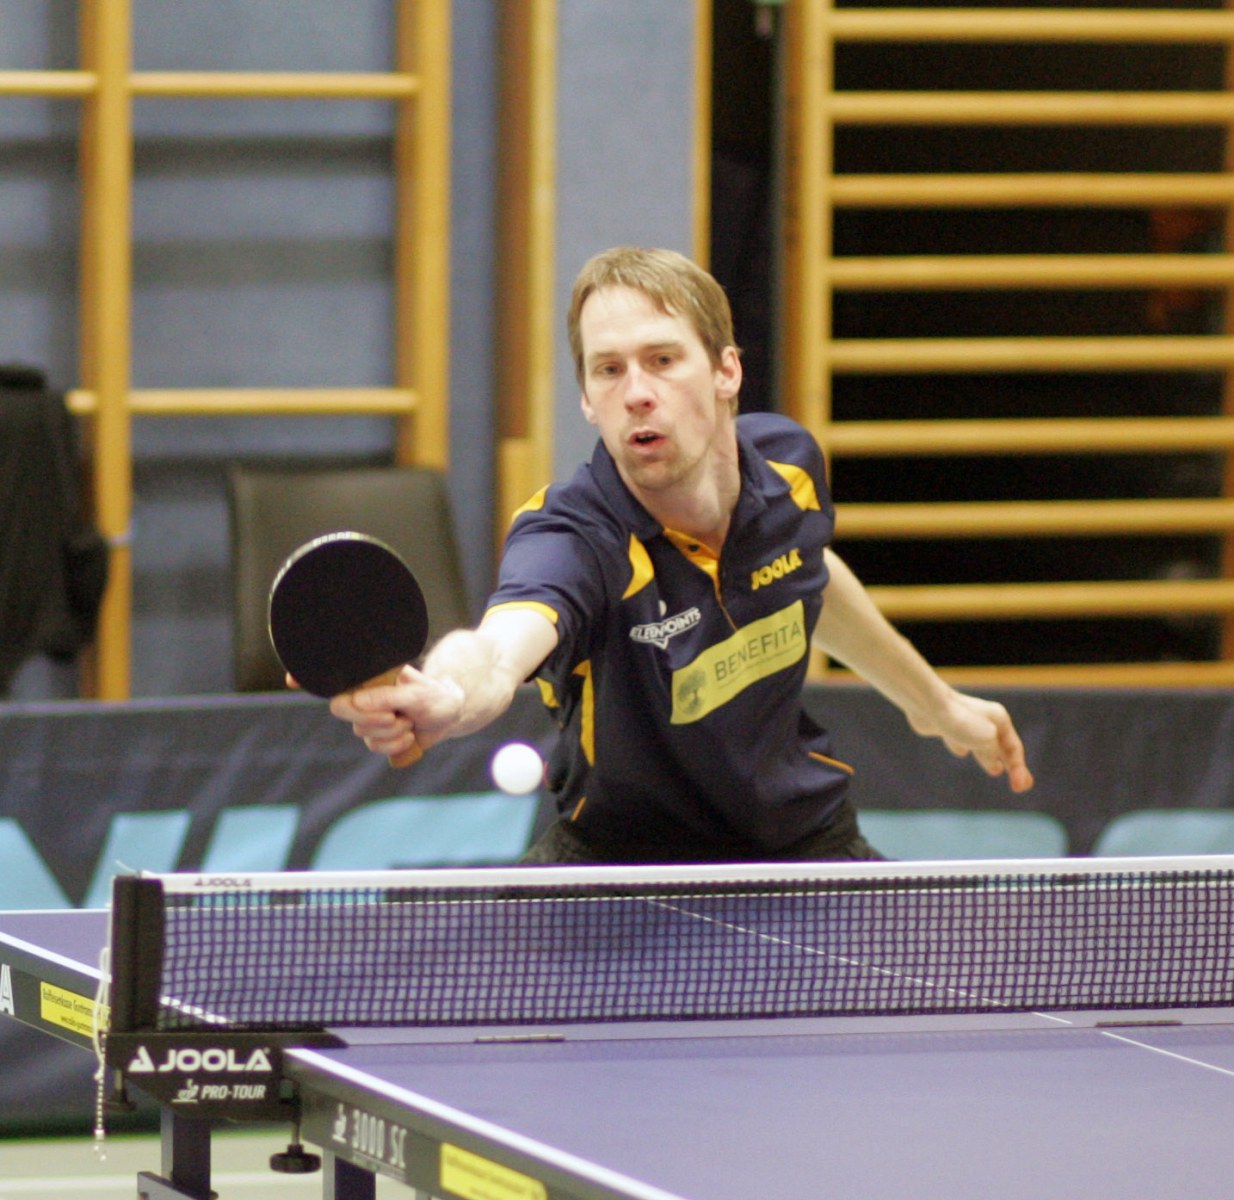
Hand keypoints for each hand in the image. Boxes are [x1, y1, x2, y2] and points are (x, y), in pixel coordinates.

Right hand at [329, 666, 465, 767]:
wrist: (449, 714)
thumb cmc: (434, 696)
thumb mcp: (416, 694)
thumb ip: (388, 697)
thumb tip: (357, 702)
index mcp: (369, 683)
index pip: (341, 700)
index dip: (358, 713)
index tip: (389, 715)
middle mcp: (365, 701)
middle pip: (354, 723)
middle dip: (384, 726)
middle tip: (405, 719)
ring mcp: (371, 720)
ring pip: (367, 737)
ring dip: (394, 734)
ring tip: (411, 723)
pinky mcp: (380, 737)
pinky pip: (377, 748)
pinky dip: (396, 745)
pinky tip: (410, 737)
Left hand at [905, 689, 1034, 793]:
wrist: (927, 706)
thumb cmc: (960, 721)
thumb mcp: (985, 741)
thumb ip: (992, 755)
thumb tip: (995, 767)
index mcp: (999, 719)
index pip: (1014, 748)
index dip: (1019, 770)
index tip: (1019, 788)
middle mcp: (984, 719)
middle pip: (1001, 747)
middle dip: (1011, 765)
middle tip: (1021, 785)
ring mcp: (964, 722)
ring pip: (981, 745)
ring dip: (989, 758)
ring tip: (996, 771)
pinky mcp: (946, 725)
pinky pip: (959, 739)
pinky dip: (962, 748)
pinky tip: (961, 752)